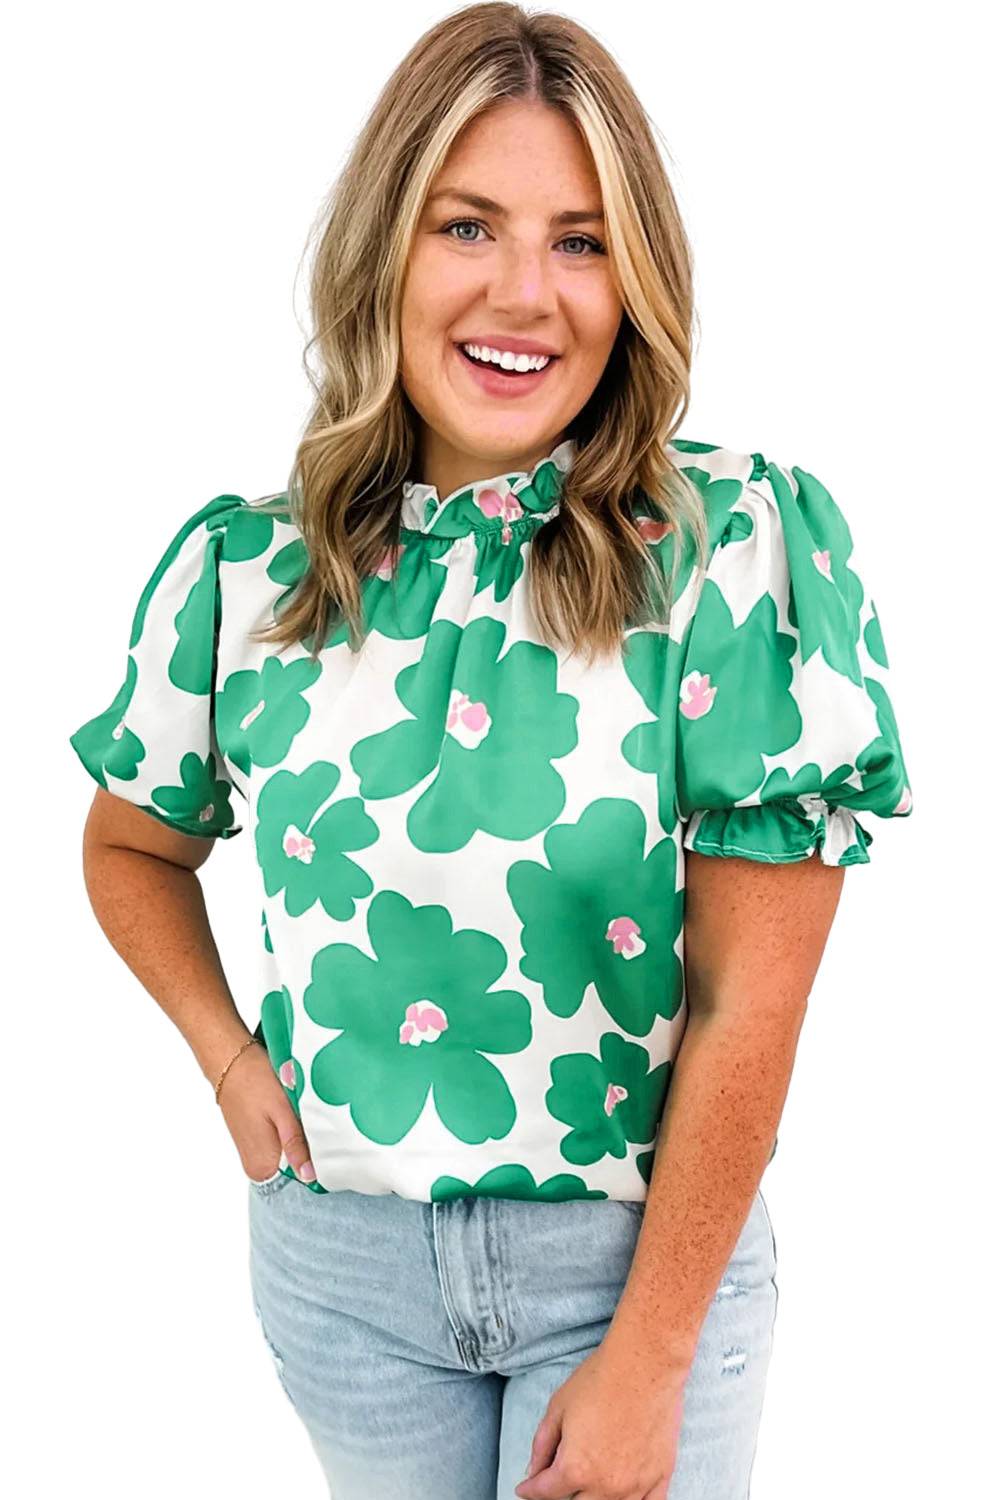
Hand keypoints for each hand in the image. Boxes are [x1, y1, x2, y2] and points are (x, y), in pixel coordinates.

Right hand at [217, 1041, 315, 1183]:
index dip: (320, 1162)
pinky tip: (295, 1118)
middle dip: (312, 1149)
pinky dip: (293, 1134)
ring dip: (303, 1140)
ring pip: (291, 1155)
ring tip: (306, 1118)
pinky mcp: (257, 1144)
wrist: (231, 1062)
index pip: (302, 1178)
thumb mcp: (281, 1111)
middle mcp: (257, 1169)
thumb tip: (309, 1175)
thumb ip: (295, 1144)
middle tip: (321, 1125)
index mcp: (263, 1166)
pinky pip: (282, 1147)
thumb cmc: (255, 1082)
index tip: (333, 1145)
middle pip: (297, 1168)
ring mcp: (256, 1156)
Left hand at [514, 1339, 686, 1499]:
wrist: (646, 1363)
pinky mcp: (660, 1477)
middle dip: (561, 1495)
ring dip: (593, 1499)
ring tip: (588, 1483)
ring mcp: (636, 1486)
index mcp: (575, 1468)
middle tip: (558, 1481)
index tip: (526, 1488)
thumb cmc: (601, 1379)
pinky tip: (621, 1496)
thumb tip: (534, 1471)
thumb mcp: (558, 1407)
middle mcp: (605, 1485)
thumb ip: (542, 1445)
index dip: (530, 1489)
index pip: (545, 1492)